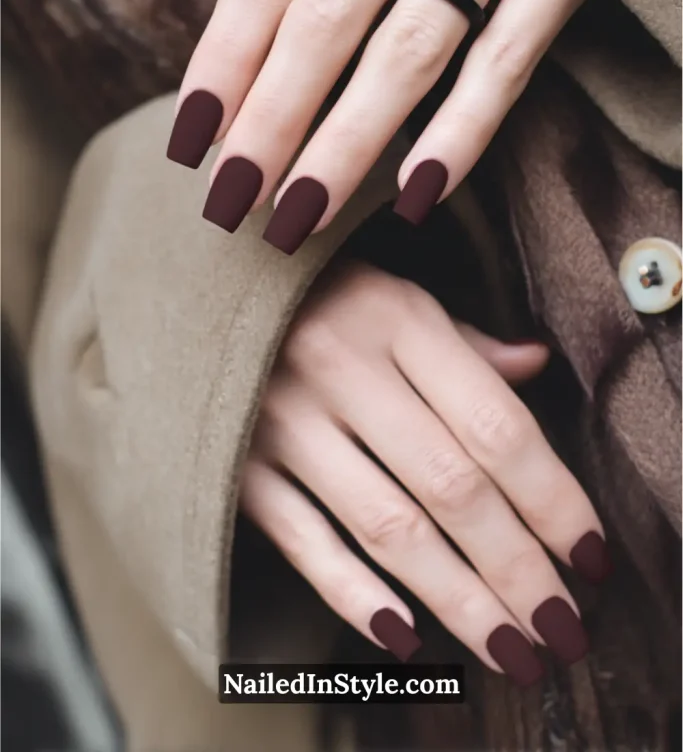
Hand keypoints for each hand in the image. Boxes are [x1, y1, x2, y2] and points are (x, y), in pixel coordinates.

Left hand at [170, 0, 596, 251]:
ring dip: (347, 145)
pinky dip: (462, 131)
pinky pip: (507, 61)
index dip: (223, 62)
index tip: (192, 141)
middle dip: (271, 122)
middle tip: (231, 200)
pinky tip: (416, 192)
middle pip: (326, 21)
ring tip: (302, 213)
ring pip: (409, 52)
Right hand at [240, 265, 611, 684]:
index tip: (586, 555)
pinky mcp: (239, 464)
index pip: (494, 422)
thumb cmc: (318, 296)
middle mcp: (341, 367)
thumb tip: (534, 368)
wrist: (199, 296)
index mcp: (395, 318)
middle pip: (450, 485)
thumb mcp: (395, 296)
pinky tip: (404, 636)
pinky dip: (353, 594)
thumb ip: (464, 343)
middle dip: (515, 567)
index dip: (550, 497)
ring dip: (454, 595)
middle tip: (558, 628)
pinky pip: (303, 541)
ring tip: (506, 645)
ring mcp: (283, 419)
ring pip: (386, 525)